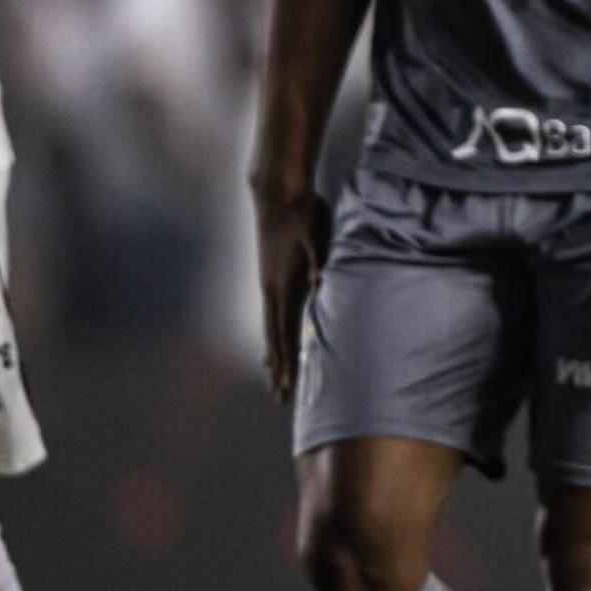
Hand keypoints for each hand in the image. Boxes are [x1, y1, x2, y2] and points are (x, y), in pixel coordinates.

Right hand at [253, 178, 326, 403]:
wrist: (278, 192)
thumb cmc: (303, 213)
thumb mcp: (317, 236)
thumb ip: (319, 263)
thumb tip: (321, 286)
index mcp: (283, 285)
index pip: (285, 331)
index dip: (287, 359)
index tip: (287, 384)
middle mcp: (271, 289)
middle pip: (275, 337)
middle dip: (279, 368)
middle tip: (281, 397)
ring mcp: (269, 282)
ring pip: (272, 326)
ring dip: (274, 353)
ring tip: (274, 376)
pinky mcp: (271, 274)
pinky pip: (273, 312)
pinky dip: (274, 332)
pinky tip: (276, 338)